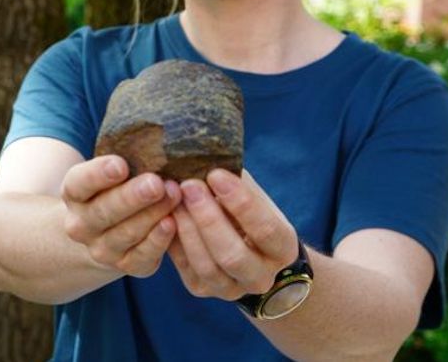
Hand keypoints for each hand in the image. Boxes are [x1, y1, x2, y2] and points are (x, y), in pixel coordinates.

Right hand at [61, 155, 181, 277]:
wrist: (107, 230)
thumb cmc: (117, 187)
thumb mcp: (112, 170)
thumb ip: (126, 159)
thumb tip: (157, 136)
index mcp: (74, 193)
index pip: (79, 183)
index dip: (98, 175)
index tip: (120, 165)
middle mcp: (81, 224)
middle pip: (103, 212)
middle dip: (131, 197)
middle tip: (156, 183)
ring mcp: (102, 248)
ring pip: (125, 234)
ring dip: (151, 215)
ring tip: (174, 196)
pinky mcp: (126, 265)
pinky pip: (142, 256)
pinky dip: (158, 241)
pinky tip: (172, 223)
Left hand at [168, 168, 298, 299]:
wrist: (250, 254)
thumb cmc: (252, 216)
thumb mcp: (256, 199)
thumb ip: (238, 184)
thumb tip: (209, 157)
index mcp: (282, 249)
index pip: (264, 229)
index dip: (241, 202)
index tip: (216, 174)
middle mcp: (260, 277)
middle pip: (232, 254)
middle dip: (208, 219)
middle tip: (189, 185)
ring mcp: (231, 289)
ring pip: (206, 265)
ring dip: (187, 229)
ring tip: (173, 198)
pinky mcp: (203, 290)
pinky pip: (185, 268)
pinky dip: (173, 241)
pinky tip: (165, 215)